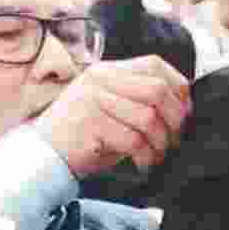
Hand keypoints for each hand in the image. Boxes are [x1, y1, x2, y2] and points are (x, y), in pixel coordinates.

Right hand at [33, 55, 191, 177]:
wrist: (43, 157)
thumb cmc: (84, 136)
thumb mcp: (111, 108)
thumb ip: (139, 100)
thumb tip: (185, 107)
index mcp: (107, 71)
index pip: (154, 65)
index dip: (178, 87)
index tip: (184, 111)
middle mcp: (100, 80)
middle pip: (157, 91)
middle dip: (175, 119)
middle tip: (174, 140)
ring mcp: (93, 100)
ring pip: (148, 117)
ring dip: (161, 143)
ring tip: (157, 155)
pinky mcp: (90, 124)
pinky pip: (133, 140)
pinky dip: (146, 156)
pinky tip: (143, 164)